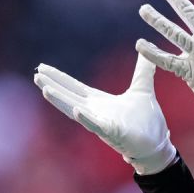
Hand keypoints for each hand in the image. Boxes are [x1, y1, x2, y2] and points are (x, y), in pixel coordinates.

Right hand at [33, 53, 177, 174]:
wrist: (157, 145)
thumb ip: (142, 69)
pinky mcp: (113, 133)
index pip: (74, 86)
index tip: (42, 67)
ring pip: (76, 110)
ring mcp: (102, 122)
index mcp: (100, 101)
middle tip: (36, 74)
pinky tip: (76, 110)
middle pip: (69, 96)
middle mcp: (96, 111)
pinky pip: (96, 125)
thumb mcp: (143, 88)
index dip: (58, 77)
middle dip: (52, 85)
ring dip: (61, 101)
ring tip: (45, 90)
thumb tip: (146, 47)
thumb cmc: (147, 121)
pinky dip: (86, 118)